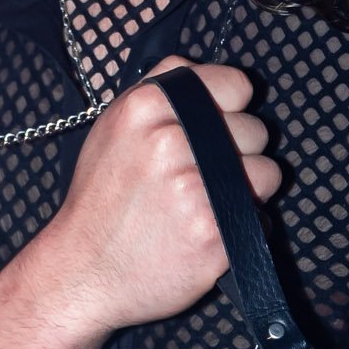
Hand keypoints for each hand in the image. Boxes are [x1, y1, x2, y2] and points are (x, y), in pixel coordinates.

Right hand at [42, 57, 280, 335]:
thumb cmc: (100, 203)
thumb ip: (161, 92)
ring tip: (205, 204)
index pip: (237, 84)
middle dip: (237, 153)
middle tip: (199, 177)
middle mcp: (171, 140)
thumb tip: (208, 74)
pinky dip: (242, 226)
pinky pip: (261, 215)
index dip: (230, 109)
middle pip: (255, 129)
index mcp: (146, 105)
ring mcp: (195, 186)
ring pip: (267, 172)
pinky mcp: (214, 230)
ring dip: (246, 190)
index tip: (213, 131)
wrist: (81, 274)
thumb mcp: (113, 128)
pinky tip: (205, 233)